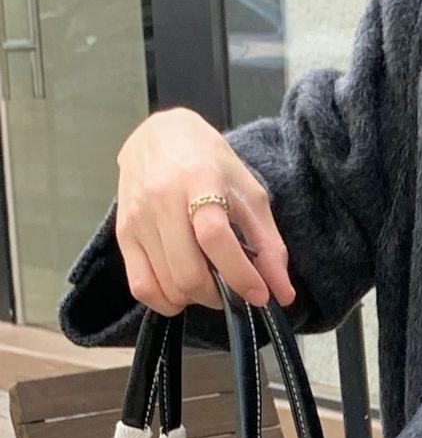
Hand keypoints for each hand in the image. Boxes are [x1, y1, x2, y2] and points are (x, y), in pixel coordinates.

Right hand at [116, 109, 294, 314]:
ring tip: (209, 282)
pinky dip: (166, 301)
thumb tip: (284, 295)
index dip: (240, 274)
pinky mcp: (123, 233)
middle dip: (219, 295)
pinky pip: (141, 287)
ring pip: (168, 285)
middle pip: (188, 272)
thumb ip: (269, 246)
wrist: (159, 136)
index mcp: (199, 180)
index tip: (259, 295)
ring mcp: (137, 218)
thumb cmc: (211, 165)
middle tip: (232, 289)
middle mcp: (161, 199)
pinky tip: (182, 290)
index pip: (214, 237)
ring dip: (196, 298)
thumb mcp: (249, 195)